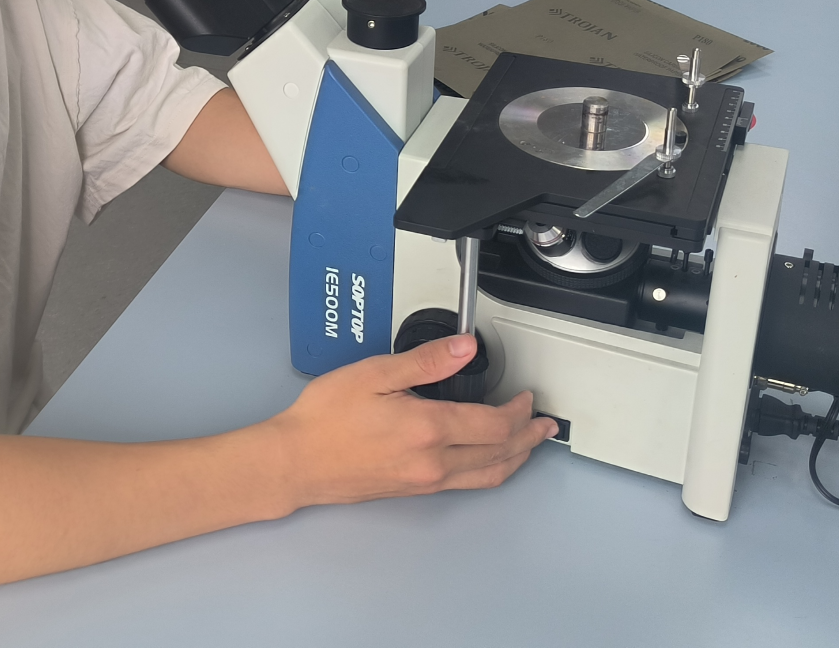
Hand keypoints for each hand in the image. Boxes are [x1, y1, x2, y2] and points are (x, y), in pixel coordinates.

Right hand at [264, 335, 554, 506]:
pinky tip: (489, 460)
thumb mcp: (374, 374)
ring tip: (530, 445)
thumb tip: (464, 348)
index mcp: (427, 430)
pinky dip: (491, 470)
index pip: (494, 425)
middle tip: (544, 424)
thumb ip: (425, 362)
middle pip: (500, 455)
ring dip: (516, 459)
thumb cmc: (324, 420)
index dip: (519, 411)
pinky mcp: (414, 491)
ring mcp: (425, 482)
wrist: (295, 462)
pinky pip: (467, 484)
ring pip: (488, 476)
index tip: (526, 397)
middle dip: (528, 437)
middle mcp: (432, 463)